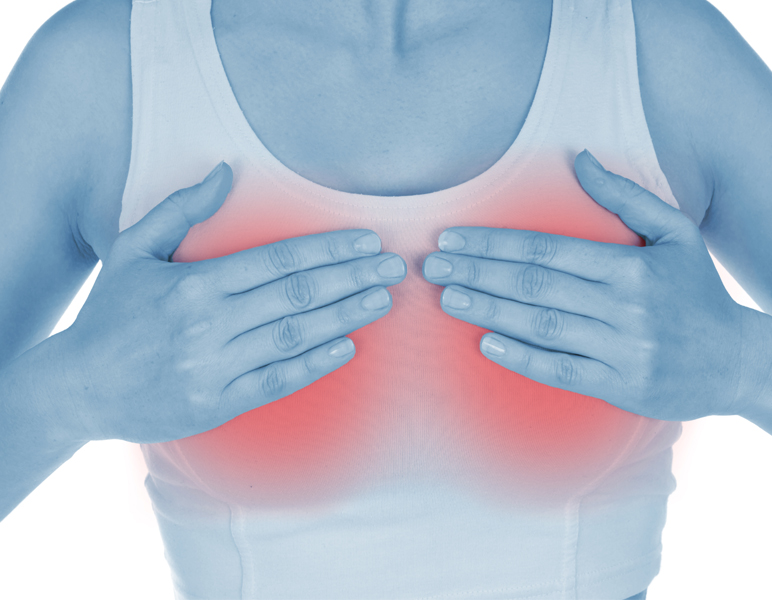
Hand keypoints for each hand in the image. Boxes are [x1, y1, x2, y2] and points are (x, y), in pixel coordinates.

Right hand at [60, 162, 406, 443]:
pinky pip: (277, 382)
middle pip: (297, 296)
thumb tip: (224, 172)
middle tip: (392, 266)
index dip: (328, 248)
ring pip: (294, 337)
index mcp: (193, 284)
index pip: (278, 260)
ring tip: (381, 300)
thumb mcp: (133, 250)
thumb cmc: (110, 314)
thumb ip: (180, 210)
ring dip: (345, 317)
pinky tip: (348, 347)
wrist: (80, 386)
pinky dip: (314, 364)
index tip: (365, 240)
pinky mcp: (216, 404)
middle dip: (351, 278)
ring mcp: (214, 368)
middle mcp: (208, 325)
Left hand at [422, 149, 746, 421]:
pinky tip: (485, 343)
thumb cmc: (697, 292)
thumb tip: (579, 157)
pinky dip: (521, 358)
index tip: (453, 239)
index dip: (494, 244)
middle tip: (432, 267)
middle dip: (478, 274)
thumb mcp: (675, 233)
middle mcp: (625, 307)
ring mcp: (622, 349)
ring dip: (488, 311)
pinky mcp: (620, 387)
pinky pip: (561, 372)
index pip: (547, 250)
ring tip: (447, 298)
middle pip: (535, 286)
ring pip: (541, 325)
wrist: (737, 360)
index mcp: (631, 266)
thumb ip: (625, 195)